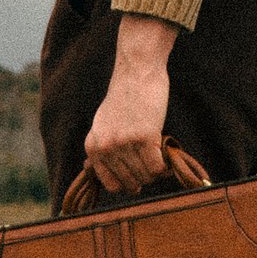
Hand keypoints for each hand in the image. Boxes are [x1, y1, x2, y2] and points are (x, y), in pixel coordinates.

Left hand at [83, 14, 177, 192]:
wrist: (136, 73)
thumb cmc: (123, 98)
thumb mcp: (101, 124)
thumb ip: (98, 148)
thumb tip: (88, 170)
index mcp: (93, 147)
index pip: (112, 184)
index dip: (128, 184)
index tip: (139, 175)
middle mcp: (106, 148)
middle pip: (131, 183)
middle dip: (145, 178)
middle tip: (153, 164)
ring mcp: (125, 143)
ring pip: (146, 177)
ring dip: (156, 172)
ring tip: (160, 157)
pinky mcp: (144, 137)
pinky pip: (157, 168)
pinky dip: (166, 166)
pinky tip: (168, 154)